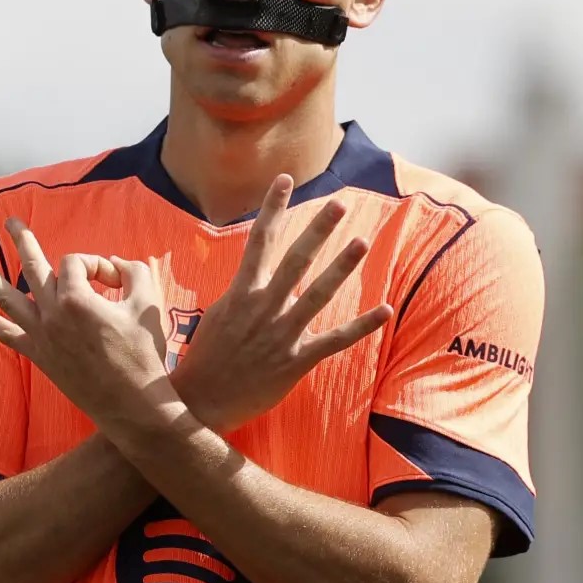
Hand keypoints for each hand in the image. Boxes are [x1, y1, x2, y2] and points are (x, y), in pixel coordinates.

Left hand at [0, 219, 168, 425]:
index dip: (96, 265)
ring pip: (5, 297)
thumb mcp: (148, 302)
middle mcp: (52, 314)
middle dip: (20, 240)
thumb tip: (115, 264)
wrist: (131, 402)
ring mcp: (41, 335)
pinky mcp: (38, 355)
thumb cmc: (143, 352)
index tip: (116, 281)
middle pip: (30, 266)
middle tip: (9, 222)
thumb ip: (133, 271)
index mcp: (78, 298)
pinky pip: (5, 333)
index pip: (77, 263)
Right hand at [171, 174, 391, 432]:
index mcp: (240, 292)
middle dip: (317, 229)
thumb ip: (237, 294)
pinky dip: (361, 325)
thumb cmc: (205, 359)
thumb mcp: (214, 317)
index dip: (273, 207)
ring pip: (317, 293)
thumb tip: (248, 277)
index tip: (285, 180)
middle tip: (339, 204)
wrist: (198, 403)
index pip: (259, 240)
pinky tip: (384, 309)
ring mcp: (281, 333)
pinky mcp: (295, 360)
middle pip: (294, 259)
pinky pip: (334, 339)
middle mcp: (263, 307)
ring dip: (340, 266)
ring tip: (361, 241)